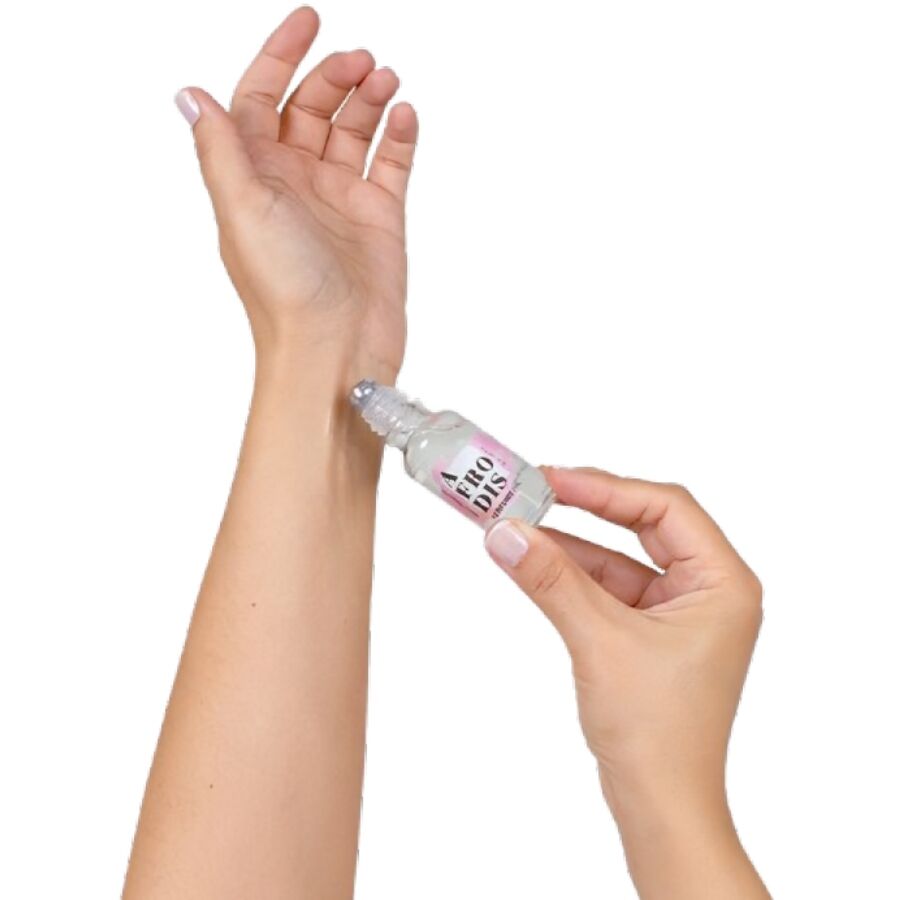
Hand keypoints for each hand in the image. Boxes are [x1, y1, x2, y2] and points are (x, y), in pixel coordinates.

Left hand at [175, 7, 417, 382]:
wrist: (335, 347)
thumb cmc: (285, 290)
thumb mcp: (242, 209)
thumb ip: (220, 148)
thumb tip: (190, 94)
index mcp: (256, 176)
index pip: (261, 98)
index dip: (279, 57)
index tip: (308, 21)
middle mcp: (296, 183)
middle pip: (311, 108)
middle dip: (333, 76)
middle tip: (360, 62)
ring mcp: (340, 199)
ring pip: (353, 130)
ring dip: (368, 99)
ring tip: (385, 81)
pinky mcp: (379, 218)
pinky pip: (391, 164)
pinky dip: (399, 136)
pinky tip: (404, 116)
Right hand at [485, 467, 768, 897]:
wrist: (660, 804)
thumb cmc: (658, 732)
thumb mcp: (600, 641)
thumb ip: (551, 580)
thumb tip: (506, 533)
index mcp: (723, 583)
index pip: (666, 508)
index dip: (605, 487)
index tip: (552, 479)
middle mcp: (708, 590)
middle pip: (644, 524)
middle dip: (587, 508)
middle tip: (534, 491)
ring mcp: (680, 612)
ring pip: (621, 557)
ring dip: (571, 544)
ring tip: (518, 525)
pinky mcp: (651, 633)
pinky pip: (609, 587)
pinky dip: (572, 575)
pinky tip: (535, 562)